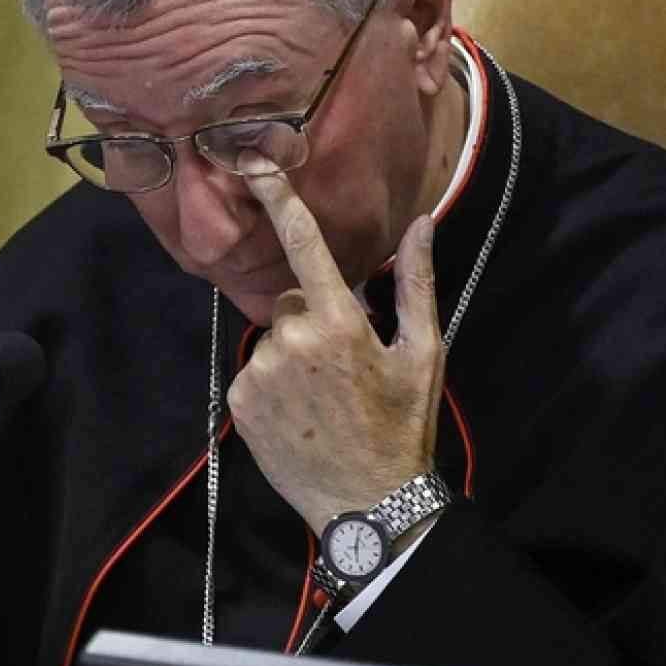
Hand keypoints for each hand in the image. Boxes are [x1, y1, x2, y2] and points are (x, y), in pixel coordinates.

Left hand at [227, 165, 444, 535]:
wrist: (367, 504)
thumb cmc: (404, 427)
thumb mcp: (424, 354)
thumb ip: (417, 284)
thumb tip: (420, 223)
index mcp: (342, 322)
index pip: (305, 245)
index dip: (278, 197)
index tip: (251, 160)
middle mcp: (294, 340)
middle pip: (292, 300)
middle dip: (314, 318)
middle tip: (344, 367)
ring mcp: (262, 372)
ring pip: (274, 337)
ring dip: (293, 355)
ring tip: (324, 399)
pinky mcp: (241, 401)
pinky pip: (254, 372)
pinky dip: (273, 385)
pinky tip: (301, 414)